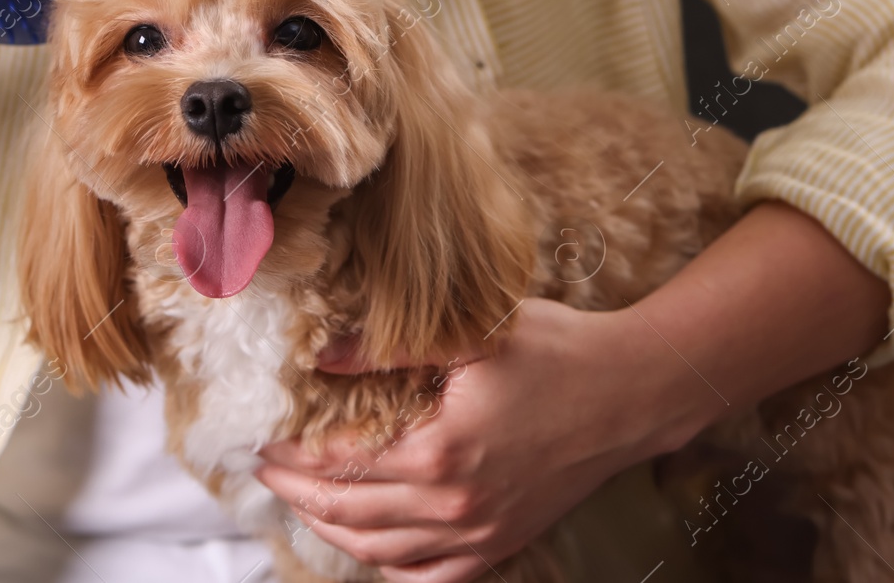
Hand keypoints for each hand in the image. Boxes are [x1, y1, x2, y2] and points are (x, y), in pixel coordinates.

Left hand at [256, 298, 719, 582]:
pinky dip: (388, 564)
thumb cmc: (557, 352)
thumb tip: (322, 355)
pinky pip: (428, 575)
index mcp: (439, 450)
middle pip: (346, 513)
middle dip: (295, 492)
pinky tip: (369, 543)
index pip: (337, 463)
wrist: (630, 392)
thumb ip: (390, 350)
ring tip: (303, 500)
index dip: (291, 453)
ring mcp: (479, 533)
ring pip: (379, 552)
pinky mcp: (500, 544)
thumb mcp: (472, 335)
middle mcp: (454, 505)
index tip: (263, 437)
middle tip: (267, 468)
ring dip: (330, 529)